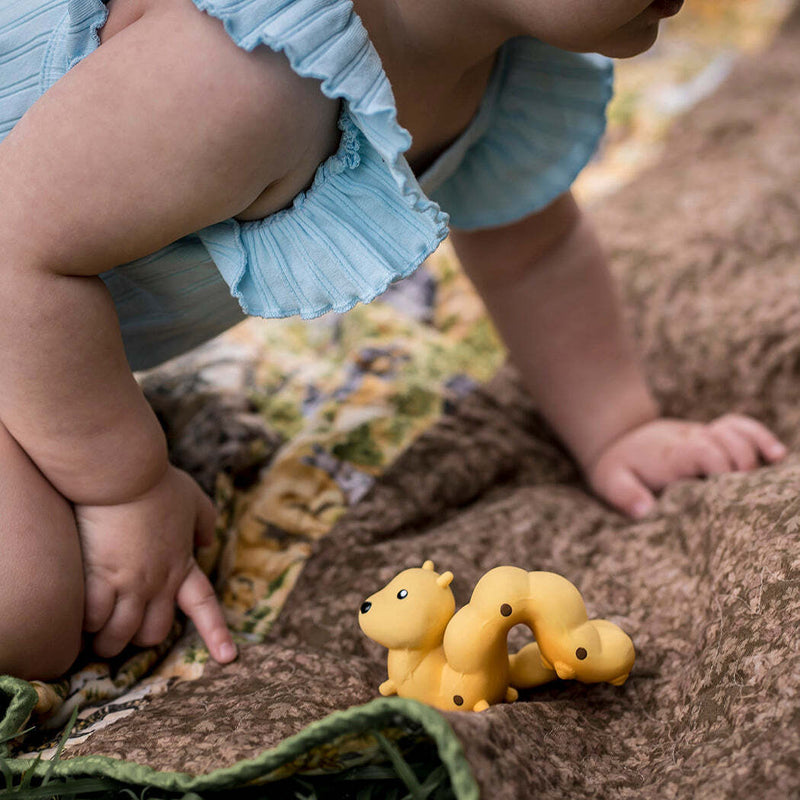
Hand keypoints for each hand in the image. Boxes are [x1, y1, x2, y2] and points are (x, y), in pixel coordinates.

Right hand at [76, 465, 236, 663]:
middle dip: (138, 637)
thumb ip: (204, 521)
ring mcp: (128, 584)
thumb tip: (207, 541)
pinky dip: (83, 624)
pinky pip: (90, 621)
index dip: (216, 633)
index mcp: (182, 565)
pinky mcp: (97, 579)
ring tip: (95, 634)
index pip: (204, 606)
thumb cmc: (157, 483)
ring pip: (117, 637)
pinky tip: (77, 616)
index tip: (228, 658)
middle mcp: (158, 583)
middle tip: (124, 628)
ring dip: (106, 640)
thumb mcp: (193, 499)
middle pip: (152, 633)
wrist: (125, 474)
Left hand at [587, 414, 786, 518]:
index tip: (723, 490)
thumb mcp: (610, 482)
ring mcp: (703, 437)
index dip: (720, 468)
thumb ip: (625, 495)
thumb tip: (645, 511)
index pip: (703, 451)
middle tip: (742, 493)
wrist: (618, 440)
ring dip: (753, 450)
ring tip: (765, 476)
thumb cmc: (618, 468)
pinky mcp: (713, 438)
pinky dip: (758, 436)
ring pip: (736, 432)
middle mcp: (690, 441)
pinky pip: (740, 427)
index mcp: (670, 454)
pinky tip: (777, 456)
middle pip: (726, 443)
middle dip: (741, 465)